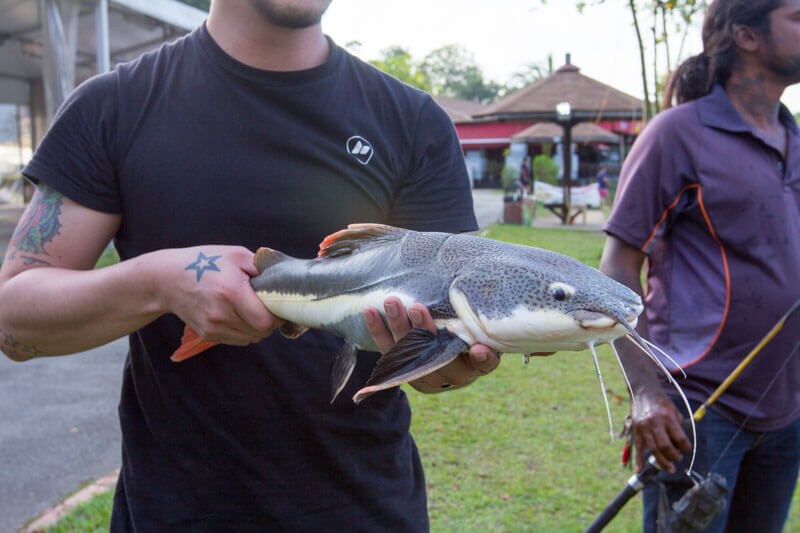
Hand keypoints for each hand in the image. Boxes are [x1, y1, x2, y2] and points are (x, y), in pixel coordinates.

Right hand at [157, 245, 282, 345]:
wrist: (167, 279)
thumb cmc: (205, 262)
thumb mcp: (236, 255)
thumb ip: (262, 267)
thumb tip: (285, 280)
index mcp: (231, 292)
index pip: (266, 321)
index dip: (278, 315)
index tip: (278, 303)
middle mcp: (221, 314)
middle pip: (261, 332)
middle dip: (270, 320)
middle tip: (266, 304)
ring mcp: (213, 327)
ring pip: (252, 338)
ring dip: (257, 326)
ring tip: (250, 307)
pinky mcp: (208, 335)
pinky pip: (238, 339)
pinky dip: (244, 330)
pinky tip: (237, 313)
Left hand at [363, 296, 499, 392]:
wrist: (450, 353)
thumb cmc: (474, 334)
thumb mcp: (484, 329)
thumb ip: (485, 323)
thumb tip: (487, 314)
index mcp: (475, 367)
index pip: (481, 365)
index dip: (481, 359)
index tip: (478, 348)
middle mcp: (451, 376)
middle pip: (437, 356)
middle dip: (424, 330)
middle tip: (416, 307)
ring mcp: (425, 375)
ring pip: (410, 354)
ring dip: (398, 327)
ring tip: (392, 302)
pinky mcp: (403, 370)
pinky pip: (388, 350)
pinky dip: (378, 331)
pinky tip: (370, 312)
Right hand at [630, 389, 691, 472]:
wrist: (643, 391)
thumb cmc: (661, 400)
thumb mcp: (673, 409)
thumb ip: (677, 425)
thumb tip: (680, 442)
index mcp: (667, 417)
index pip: (679, 438)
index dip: (686, 447)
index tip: (687, 449)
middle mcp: (655, 423)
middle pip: (666, 447)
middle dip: (675, 456)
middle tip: (679, 458)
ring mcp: (644, 427)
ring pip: (654, 450)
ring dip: (663, 462)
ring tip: (671, 468)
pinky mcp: (636, 430)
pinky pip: (638, 447)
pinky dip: (639, 460)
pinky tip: (640, 470)